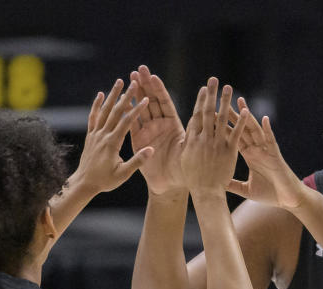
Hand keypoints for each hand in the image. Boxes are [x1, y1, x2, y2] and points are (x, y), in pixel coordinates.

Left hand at [75, 79, 152, 193]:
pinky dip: (96, 105)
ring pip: (104, 110)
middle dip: (126, 96)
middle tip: (133, 82)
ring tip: (119, 81)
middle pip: (115, 112)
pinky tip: (101, 95)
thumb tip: (151, 149)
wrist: (84, 183)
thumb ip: (137, 161)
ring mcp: (95, 134)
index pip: (126, 122)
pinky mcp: (90, 135)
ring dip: (112, 95)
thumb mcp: (123, 174)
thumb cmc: (105, 180)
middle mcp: (103, 135)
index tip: (145, 98)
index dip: (136, 109)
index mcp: (112, 143)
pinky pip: (93, 117)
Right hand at [129, 66, 186, 194]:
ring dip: (135, 93)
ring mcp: (148, 131)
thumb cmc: (183, 169)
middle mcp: (160, 125)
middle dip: (145, 85)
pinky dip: (126, 112)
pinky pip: (131, 124)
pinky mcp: (137, 140)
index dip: (159, 90)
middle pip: (151, 101)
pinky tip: (121, 99)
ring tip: (129, 77)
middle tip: (140, 68)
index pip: (165, 103)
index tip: (153, 76)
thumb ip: (191, 134)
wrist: (170, 185)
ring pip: (140, 109)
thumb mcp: (188, 149)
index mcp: (173, 125)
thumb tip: (201, 118)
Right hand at [181, 77, 246, 197]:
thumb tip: (188, 134)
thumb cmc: (194, 180)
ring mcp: (217, 144)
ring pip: (222, 119)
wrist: (206, 192)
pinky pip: (236, 134)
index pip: (197, 116)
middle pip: (208, 112)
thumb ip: (188, 145)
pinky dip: (240, 122)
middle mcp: (204, 139)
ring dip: (225, 102)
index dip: (201, 101)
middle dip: (211, 95)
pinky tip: (245, 110)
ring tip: (229, 88)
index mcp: (193, 140)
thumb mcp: (185, 159)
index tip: (204, 89)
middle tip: (214, 79)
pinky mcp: (229, 151)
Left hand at [227, 97, 308, 209]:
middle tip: (221, 101)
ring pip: (255, 130)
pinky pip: (271, 140)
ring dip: (248, 116)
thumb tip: (217, 184)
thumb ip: (233, 184)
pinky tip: (264, 119)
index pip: (234, 138)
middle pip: (242, 129)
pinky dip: (268, 130)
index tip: (211, 116)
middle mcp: (257, 150)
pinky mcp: (276, 156)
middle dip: (232, 116)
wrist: (288, 200)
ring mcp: (266, 151)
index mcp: (250, 155)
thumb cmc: (270, 194)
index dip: (223, 128)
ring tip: (241, 102)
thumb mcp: (246, 190)